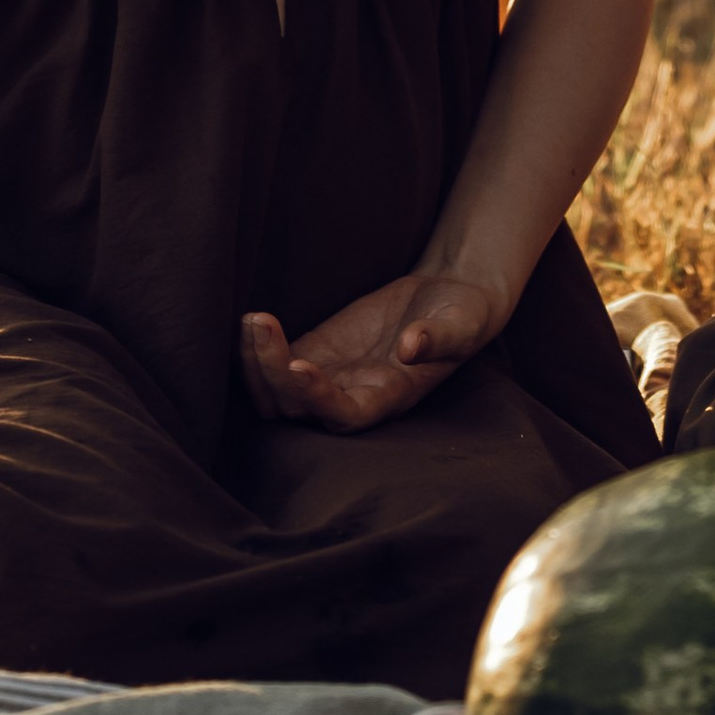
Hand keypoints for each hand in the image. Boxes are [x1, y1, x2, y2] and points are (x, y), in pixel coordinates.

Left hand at [236, 269, 505, 431]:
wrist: (450, 298)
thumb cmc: (463, 316)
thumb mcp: (462, 324)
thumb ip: (440, 338)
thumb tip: (412, 346)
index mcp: (388, 399)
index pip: (343, 416)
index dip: (317, 397)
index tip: (298, 362)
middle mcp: (352, 397)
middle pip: (296, 408)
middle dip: (271, 372)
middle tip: (261, 324)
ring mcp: (330, 376)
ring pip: (275, 394)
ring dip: (255, 364)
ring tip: (252, 320)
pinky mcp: (317, 350)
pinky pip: (274, 365)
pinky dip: (256, 351)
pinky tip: (250, 320)